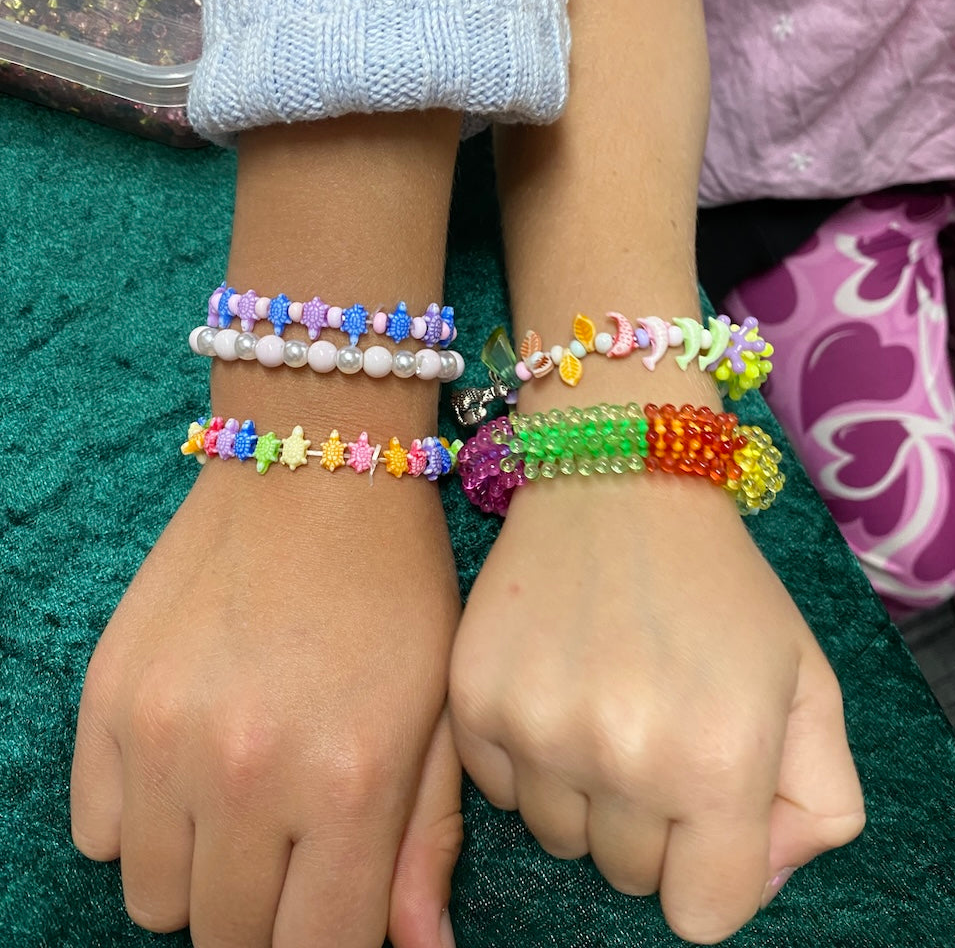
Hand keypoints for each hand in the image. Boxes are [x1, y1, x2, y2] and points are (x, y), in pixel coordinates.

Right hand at [71, 461, 462, 947]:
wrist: (314, 471)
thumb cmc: (398, 588)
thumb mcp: (441, 709)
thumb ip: (425, 843)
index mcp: (350, 783)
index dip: (330, 943)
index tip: (332, 906)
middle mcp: (246, 774)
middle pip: (228, 937)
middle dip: (267, 914)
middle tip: (296, 848)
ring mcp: (161, 737)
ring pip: (154, 898)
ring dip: (201, 874)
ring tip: (243, 802)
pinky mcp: (104, 698)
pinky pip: (97, 832)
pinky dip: (141, 822)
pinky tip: (189, 763)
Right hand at [450, 473, 864, 944]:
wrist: (618, 480)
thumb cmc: (720, 585)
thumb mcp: (809, 684)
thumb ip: (819, 807)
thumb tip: (756, 882)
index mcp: (717, 761)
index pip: (703, 917)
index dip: (710, 869)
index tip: (706, 809)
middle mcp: (620, 757)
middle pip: (626, 878)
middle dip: (650, 823)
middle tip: (655, 729)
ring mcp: (536, 728)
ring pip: (558, 837)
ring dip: (585, 792)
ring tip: (602, 700)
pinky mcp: (474, 700)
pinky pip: (498, 790)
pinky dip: (529, 758)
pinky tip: (555, 685)